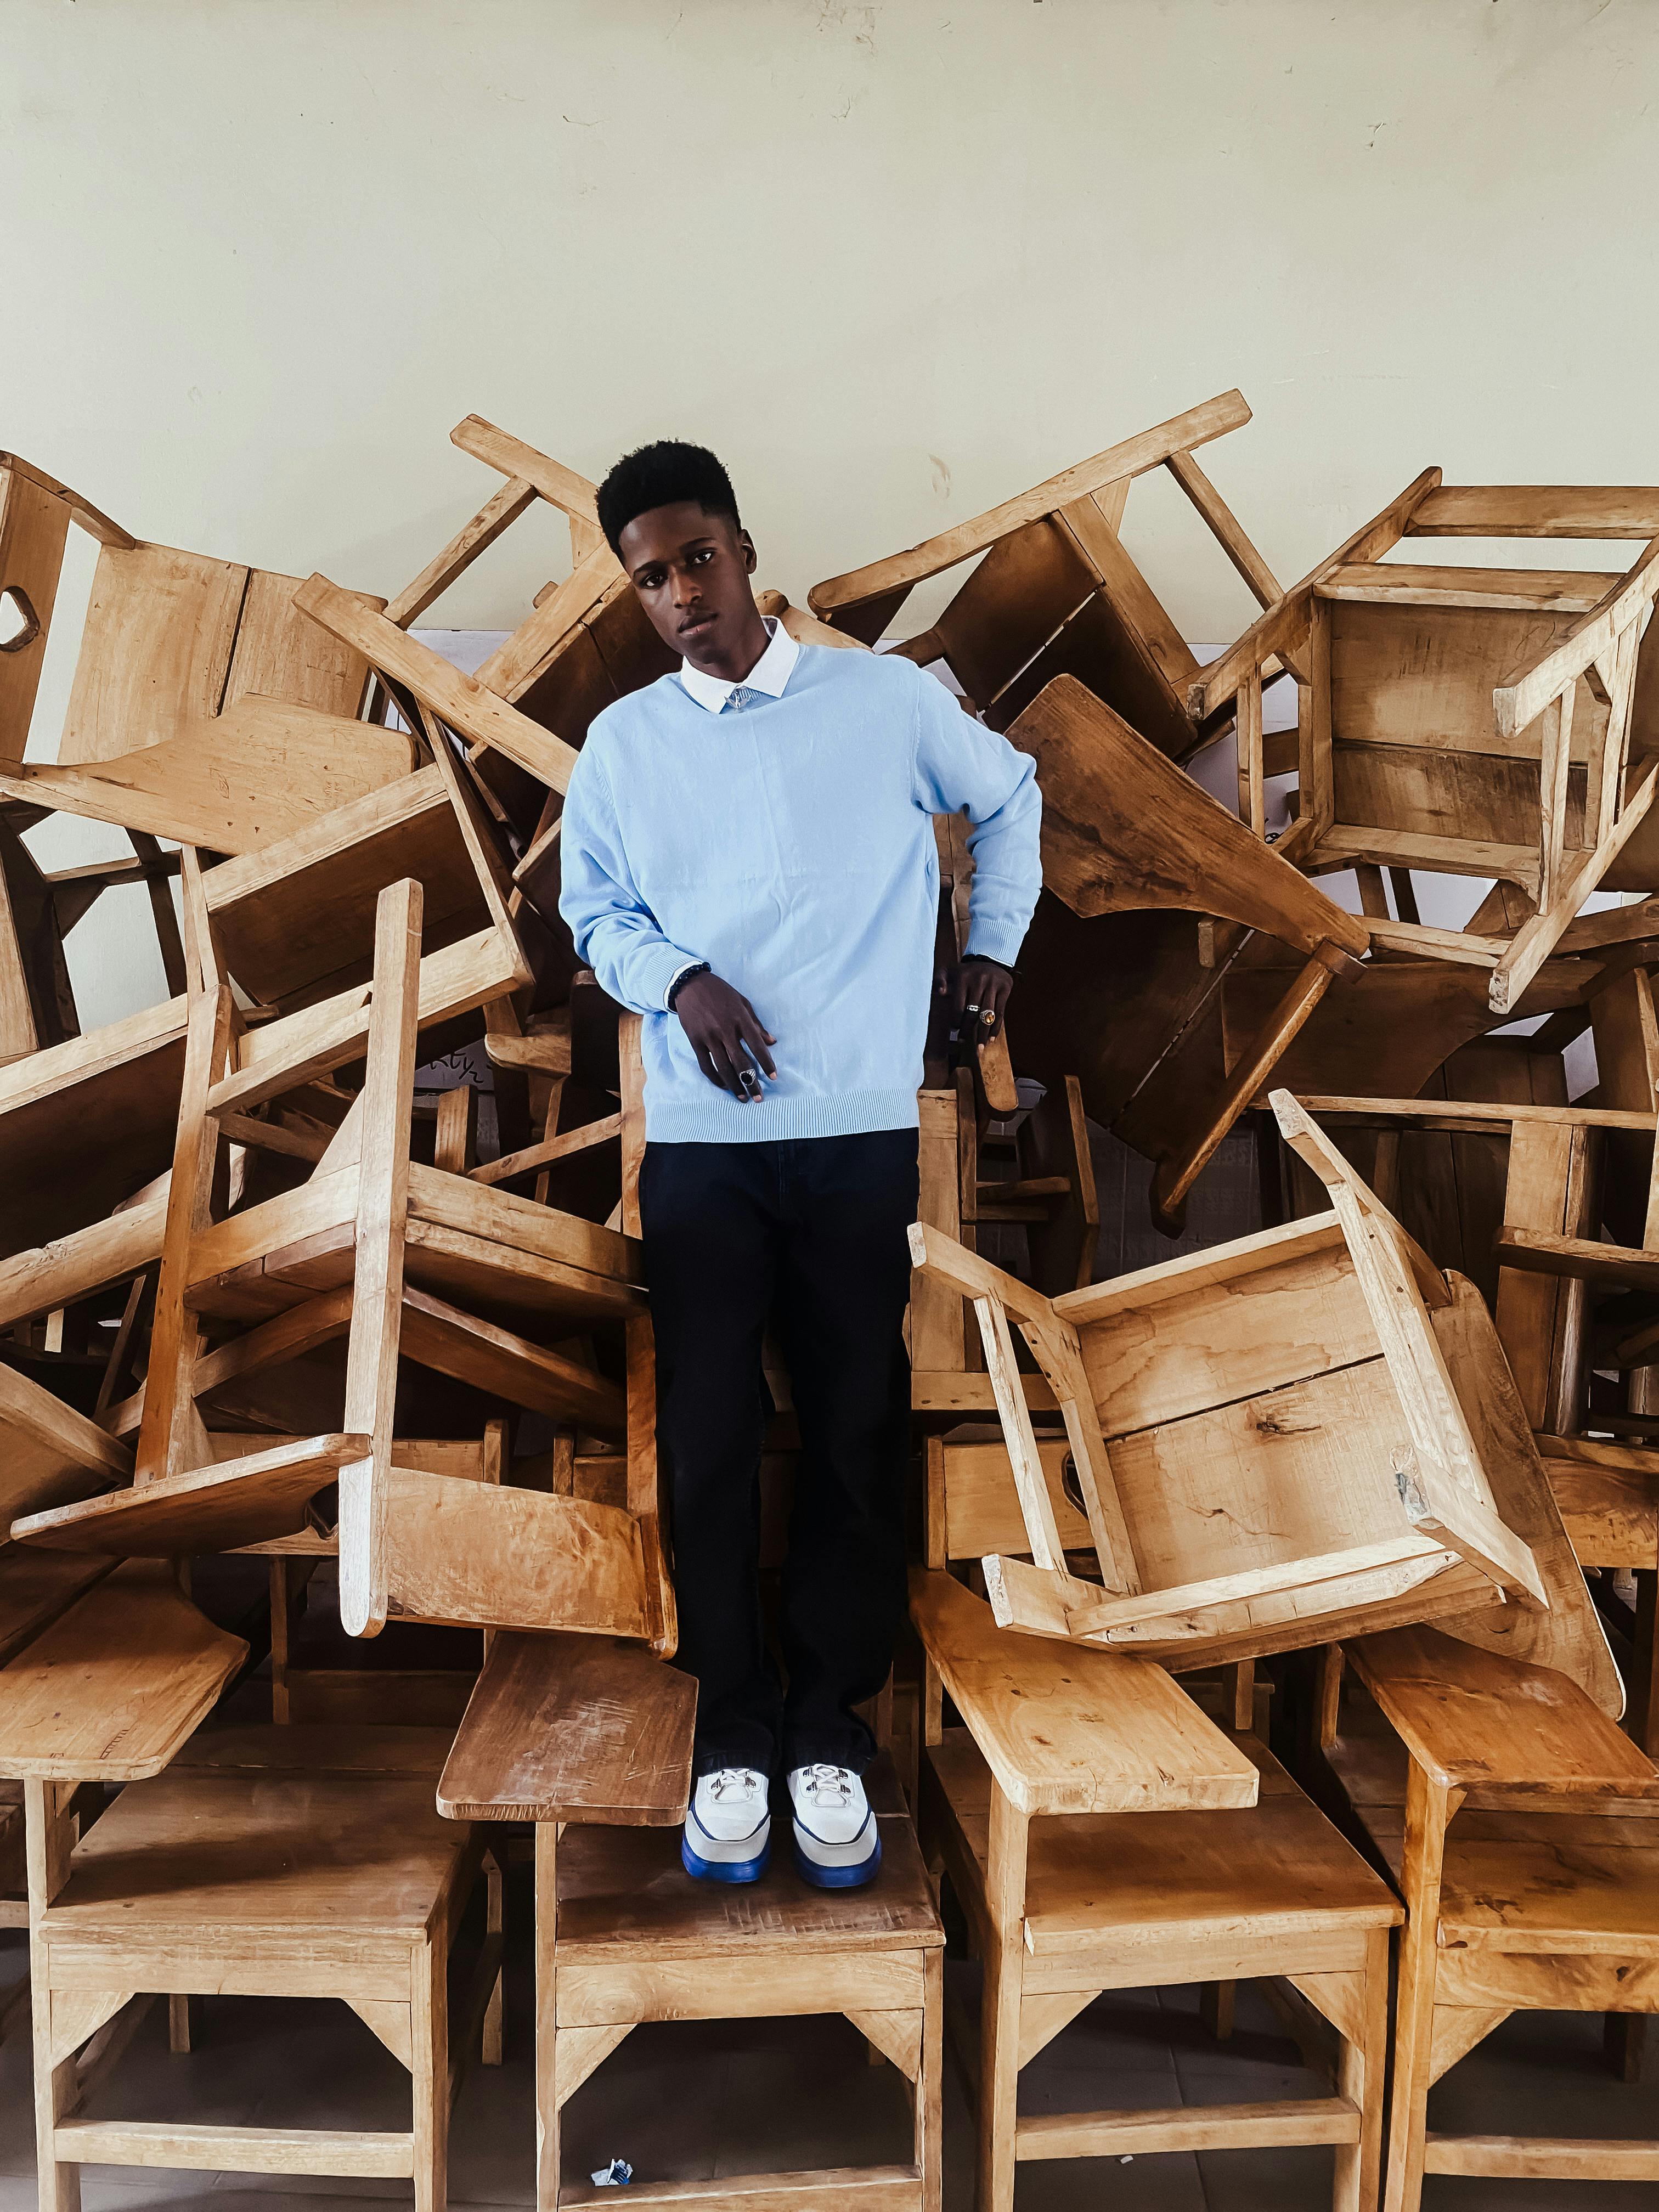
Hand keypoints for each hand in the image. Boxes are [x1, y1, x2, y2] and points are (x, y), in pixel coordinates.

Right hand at [674, 971, 776, 1100]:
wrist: (690, 985)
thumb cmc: (721, 993)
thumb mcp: (743, 1003)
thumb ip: (757, 1025)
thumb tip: (772, 1042)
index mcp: (740, 1019)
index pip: (757, 1046)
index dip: (766, 1063)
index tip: (773, 1077)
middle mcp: (725, 1030)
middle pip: (740, 1062)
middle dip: (751, 1082)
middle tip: (758, 1097)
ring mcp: (709, 1037)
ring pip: (723, 1067)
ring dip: (734, 1086)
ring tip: (742, 1097)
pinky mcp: (695, 1041)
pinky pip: (706, 1065)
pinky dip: (715, 1078)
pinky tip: (724, 1085)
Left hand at [942, 956, 1013, 1048]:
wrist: (990, 959)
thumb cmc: (965, 971)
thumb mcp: (948, 971)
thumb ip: (939, 980)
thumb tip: (939, 992)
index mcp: (962, 977)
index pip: (958, 1006)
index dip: (956, 1021)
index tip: (954, 1030)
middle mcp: (978, 980)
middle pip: (973, 1013)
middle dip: (967, 1030)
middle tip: (963, 1041)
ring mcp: (993, 984)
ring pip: (987, 1015)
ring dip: (983, 1034)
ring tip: (979, 1048)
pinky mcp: (1005, 988)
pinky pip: (1000, 1012)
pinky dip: (996, 1028)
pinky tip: (991, 1038)